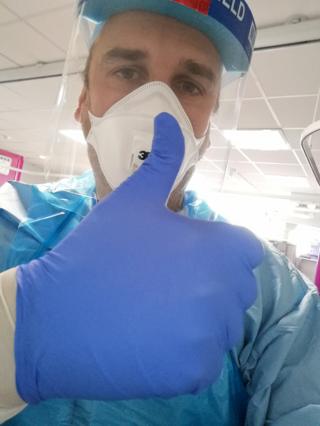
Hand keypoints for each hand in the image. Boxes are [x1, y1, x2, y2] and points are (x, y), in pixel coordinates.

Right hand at [15, 113, 263, 402]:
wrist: (57, 315)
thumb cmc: (98, 252)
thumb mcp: (133, 199)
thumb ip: (164, 158)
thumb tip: (168, 117)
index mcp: (219, 249)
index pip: (245, 250)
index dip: (218, 250)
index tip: (188, 255)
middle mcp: (225, 293)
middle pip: (236, 288)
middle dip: (209, 283)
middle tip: (164, 283)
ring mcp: (211, 337)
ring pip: (222, 325)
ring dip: (198, 319)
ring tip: (155, 311)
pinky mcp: (194, 372)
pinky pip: (205, 357)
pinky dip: (186, 351)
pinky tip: (151, 339)